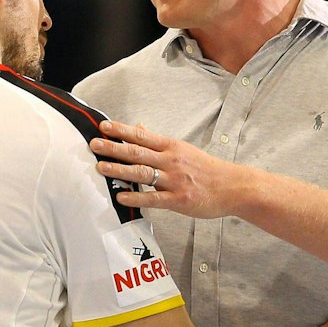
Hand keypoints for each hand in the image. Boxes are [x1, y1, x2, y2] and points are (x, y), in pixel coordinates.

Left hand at [91, 121, 251, 218]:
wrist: (233, 187)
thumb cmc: (206, 169)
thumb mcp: (183, 150)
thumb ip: (158, 141)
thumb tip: (138, 127)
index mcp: (172, 147)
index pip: (142, 136)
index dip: (121, 131)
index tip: (103, 126)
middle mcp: (172, 161)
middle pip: (138, 152)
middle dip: (114, 148)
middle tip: (93, 145)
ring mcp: (175, 181)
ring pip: (143, 174)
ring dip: (120, 170)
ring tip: (100, 168)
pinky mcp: (179, 200)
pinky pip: (154, 198)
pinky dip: (136, 197)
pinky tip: (121, 196)